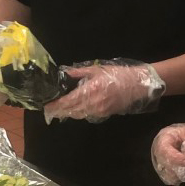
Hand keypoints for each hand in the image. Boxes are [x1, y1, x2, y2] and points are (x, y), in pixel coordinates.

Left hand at [43, 60, 164, 123]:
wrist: (137, 85)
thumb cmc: (117, 74)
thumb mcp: (97, 70)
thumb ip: (79, 73)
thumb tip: (64, 73)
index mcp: (90, 90)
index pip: (68, 102)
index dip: (56, 106)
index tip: (46, 107)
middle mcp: (93, 103)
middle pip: (71, 111)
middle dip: (59, 111)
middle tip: (49, 109)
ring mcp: (99, 110)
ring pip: (78, 115)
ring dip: (69, 113)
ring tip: (60, 109)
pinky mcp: (104, 114)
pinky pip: (88, 115)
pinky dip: (79, 113)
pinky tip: (75, 108)